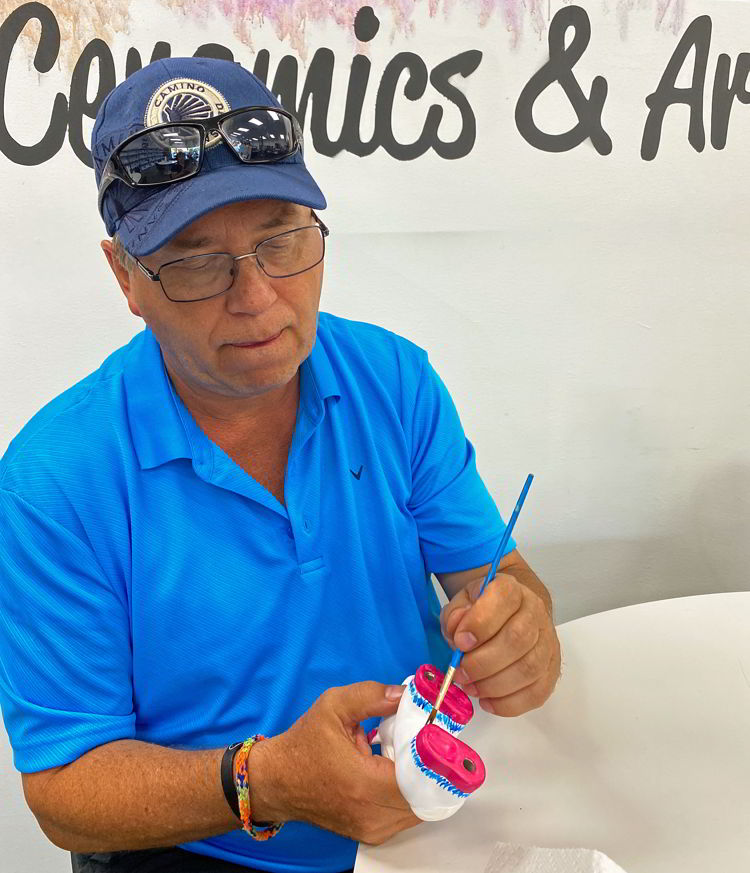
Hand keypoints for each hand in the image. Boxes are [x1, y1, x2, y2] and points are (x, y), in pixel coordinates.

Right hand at [252, 682, 421, 844]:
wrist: (276, 781)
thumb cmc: (303, 745)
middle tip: (425, 741)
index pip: (421, 778)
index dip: (434, 755)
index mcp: (363, 784)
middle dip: (431, 766)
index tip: (436, 734)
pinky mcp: (372, 834)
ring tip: (408, 754)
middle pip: (427, 794)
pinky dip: (410, 793)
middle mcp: (372, 814)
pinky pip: (407, 815)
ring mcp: (373, 829)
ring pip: (421, 807)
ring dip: (422, 781)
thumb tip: (405, 695)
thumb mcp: (334, 706)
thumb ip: (372, 696)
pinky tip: (397, 770)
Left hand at [440, 573, 560, 716]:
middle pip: (518, 639)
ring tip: (471, 687)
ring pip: (529, 668)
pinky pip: (537, 693)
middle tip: (460, 672)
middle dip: (483, 662)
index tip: (460, 641)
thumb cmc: (483, 610)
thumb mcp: (462, 602)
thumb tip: (458, 632)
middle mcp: (535, 613)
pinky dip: (509, 703)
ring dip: (494, 685)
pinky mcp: (551, 669)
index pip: (504, 599)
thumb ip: (456, 614)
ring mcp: (547, 642)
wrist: (511, 613)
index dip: (480, 623)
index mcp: (512, 590)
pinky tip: (488, 700)